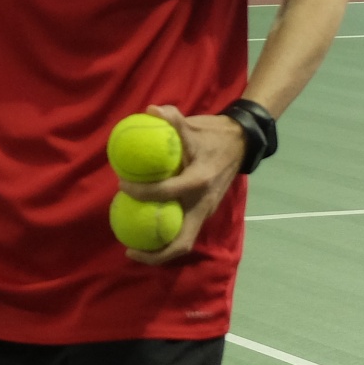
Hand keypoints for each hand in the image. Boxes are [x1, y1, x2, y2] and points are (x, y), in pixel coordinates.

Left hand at [116, 103, 247, 265]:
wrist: (241, 143)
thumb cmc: (213, 135)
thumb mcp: (193, 125)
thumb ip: (173, 119)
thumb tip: (151, 110)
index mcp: (200, 181)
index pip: (167, 193)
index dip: (143, 193)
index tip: (122, 186)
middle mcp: (204, 203)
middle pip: (182, 241)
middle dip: (156, 253)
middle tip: (129, 250)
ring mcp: (206, 211)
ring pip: (184, 240)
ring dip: (160, 249)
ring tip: (134, 248)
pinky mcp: (204, 212)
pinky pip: (184, 231)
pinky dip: (166, 236)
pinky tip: (145, 230)